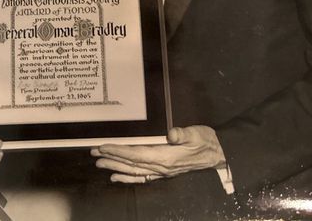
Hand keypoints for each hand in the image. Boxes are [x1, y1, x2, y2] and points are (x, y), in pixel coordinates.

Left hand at [91, 125, 225, 183]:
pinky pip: (142, 178)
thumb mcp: (195, 133)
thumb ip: (182, 134)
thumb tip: (171, 134)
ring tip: (100, 164)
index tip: (103, 147)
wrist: (217, 154)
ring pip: (133, 171)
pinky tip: (117, 176)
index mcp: (166, 157)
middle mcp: (161, 167)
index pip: (136, 155)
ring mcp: (162, 172)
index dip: (118, 151)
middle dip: (111, 158)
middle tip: (93, 154)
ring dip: (115, 167)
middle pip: (131, 164)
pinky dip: (127, 178)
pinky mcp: (164, 172)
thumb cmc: (205, 142)